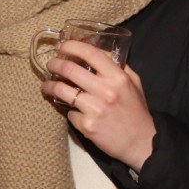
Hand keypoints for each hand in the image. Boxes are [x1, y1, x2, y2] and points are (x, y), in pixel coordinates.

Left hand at [40, 39, 156, 171]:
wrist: (141, 142)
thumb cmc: (136, 111)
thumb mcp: (133, 83)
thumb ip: (118, 67)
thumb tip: (98, 52)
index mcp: (118, 78)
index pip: (91, 53)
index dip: (72, 46)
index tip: (62, 47)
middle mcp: (105, 91)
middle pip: (69, 69)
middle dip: (54, 64)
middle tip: (51, 65)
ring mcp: (94, 109)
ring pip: (61, 90)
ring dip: (49, 85)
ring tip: (47, 85)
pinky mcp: (87, 126)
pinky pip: (69, 113)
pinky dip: (69, 111)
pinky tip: (73, 111)